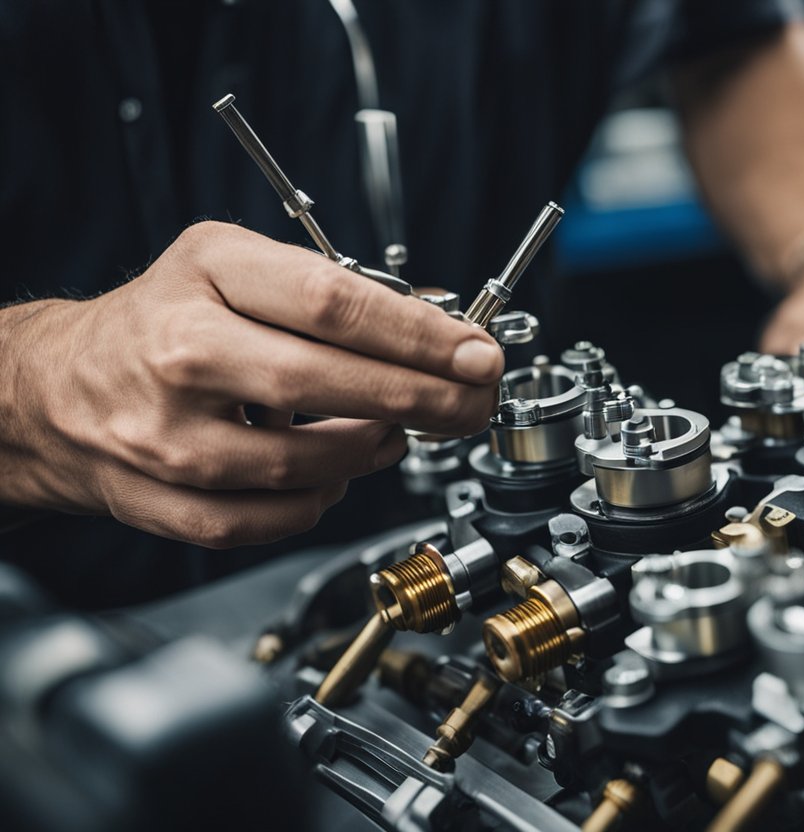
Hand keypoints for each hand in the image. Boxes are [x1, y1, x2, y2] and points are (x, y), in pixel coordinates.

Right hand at [0, 221, 501, 546]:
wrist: (56, 387)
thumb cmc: (164, 319)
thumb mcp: (234, 264)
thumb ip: (331, 287)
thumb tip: (440, 328)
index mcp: (207, 276)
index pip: (333, 303)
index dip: (421, 334)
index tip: (479, 354)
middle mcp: (181, 352)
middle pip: (326, 380)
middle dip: (423, 398)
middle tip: (472, 404)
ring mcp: (166, 434)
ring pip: (303, 462)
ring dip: (373, 450)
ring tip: (399, 431)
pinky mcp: (161, 499)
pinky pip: (270, 519)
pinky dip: (321, 499)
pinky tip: (336, 471)